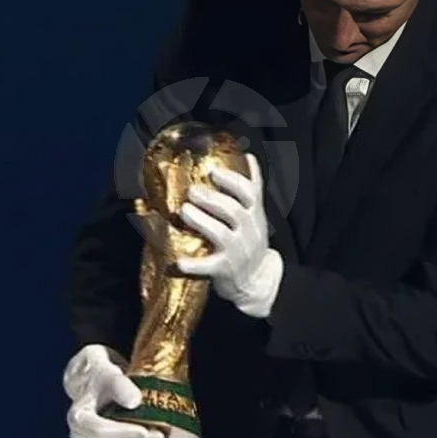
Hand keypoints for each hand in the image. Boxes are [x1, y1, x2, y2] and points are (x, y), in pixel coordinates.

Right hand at [64, 345, 168, 437]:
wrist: (93, 375)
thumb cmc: (98, 372)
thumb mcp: (107, 373)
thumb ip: (120, 386)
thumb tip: (134, 401)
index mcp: (78, 417)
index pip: (100, 430)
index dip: (123, 433)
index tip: (143, 431)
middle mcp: (83, 433)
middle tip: (160, 436)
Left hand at [177, 153, 283, 317]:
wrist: (258, 281)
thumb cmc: (251, 241)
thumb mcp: (256, 214)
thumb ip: (252, 188)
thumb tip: (249, 156)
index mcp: (254, 215)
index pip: (249, 194)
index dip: (232, 181)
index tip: (213, 172)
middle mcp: (248, 232)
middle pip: (232, 211)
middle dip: (211, 198)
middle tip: (192, 191)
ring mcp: (237, 252)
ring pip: (220, 234)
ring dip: (201, 221)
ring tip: (184, 211)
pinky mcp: (224, 270)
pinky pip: (208, 267)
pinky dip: (193, 265)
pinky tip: (178, 261)